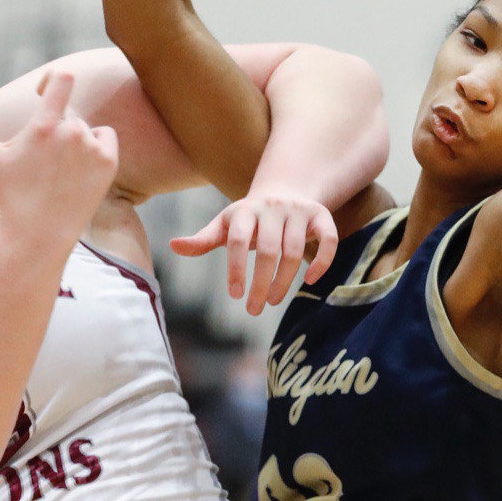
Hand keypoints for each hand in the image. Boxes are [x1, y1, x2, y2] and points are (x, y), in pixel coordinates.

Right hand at [0, 72, 118, 249]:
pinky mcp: (108, 162)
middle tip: (44, 164)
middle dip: (56, 131)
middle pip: (68, 116)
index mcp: (43, 126)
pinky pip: (105, 138)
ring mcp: (93, 148)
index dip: (54, 80)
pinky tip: (79, 169)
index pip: (62, 79)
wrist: (40, 234)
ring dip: (74, 142)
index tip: (44, 91)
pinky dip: (96, 147)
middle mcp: (72, 133)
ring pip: (85, 129)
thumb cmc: (10, 196)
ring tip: (59, 172)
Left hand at [171, 193, 338, 314]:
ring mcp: (298, 211)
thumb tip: (172, 246)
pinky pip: (329, 239)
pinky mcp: (321, 215)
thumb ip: (203, 239)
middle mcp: (273, 208)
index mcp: (245, 211)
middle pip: (269, 250)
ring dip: (285, 281)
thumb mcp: (224, 226)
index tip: (235, 295)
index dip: (236, 268)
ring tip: (272, 301)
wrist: (283, 190)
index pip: (239, 241)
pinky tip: (311, 281)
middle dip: (261, 283)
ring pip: (295, 250)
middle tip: (255, 309)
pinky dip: (323, 261)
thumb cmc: (248, 219)